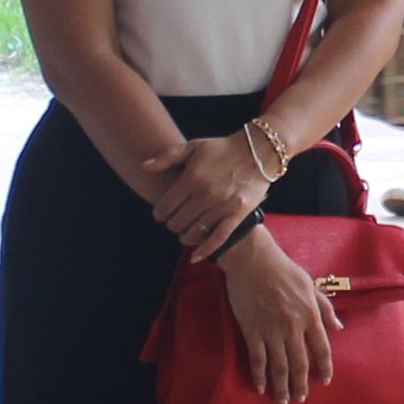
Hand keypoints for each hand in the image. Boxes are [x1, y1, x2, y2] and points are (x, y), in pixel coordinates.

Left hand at [136, 125, 279, 251]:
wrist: (259, 151)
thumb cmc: (223, 148)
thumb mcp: (193, 146)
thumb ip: (167, 157)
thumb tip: (144, 167)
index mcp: (192, 178)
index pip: (165, 206)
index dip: (159, 213)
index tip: (160, 213)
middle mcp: (206, 194)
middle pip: (177, 222)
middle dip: (171, 224)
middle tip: (174, 220)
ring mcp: (222, 206)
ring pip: (195, 233)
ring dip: (185, 236)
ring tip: (184, 233)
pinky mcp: (238, 215)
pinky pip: (218, 238)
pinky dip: (205, 250)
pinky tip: (195, 256)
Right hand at [217, 226, 339, 403]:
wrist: (253, 260)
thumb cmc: (283, 269)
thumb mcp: (311, 285)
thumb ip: (325, 308)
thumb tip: (339, 327)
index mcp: (310, 315)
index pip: (322, 348)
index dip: (324, 367)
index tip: (325, 380)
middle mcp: (293, 326)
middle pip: (300, 364)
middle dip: (301, 384)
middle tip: (301, 399)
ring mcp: (272, 330)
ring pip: (279, 366)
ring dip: (281, 386)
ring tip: (283, 400)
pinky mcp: (252, 330)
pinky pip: (257, 359)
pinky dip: (259, 375)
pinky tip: (261, 387)